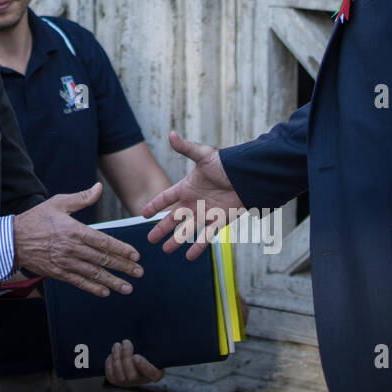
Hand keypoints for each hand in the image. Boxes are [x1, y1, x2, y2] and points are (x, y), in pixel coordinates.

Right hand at [13, 182, 142, 296]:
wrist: (12, 240)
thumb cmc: (36, 219)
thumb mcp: (58, 203)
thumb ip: (81, 198)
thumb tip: (98, 188)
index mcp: (74, 230)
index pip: (103, 242)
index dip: (121, 249)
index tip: (135, 255)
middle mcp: (72, 248)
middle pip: (102, 259)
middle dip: (123, 267)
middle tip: (139, 272)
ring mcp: (65, 262)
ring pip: (93, 273)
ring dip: (113, 281)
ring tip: (128, 288)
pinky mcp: (58, 273)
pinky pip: (79, 282)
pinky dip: (93, 288)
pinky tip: (105, 292)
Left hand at [104, 339, 163, 386]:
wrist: (134, 353)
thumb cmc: (147, 348)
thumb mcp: (153, 347)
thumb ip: (152, 343)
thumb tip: (153, 328)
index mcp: (156, 374)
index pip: (151, 373)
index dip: (143, 366)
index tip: (136, 357)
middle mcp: (142, 381)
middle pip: (132, 376)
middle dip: (126, 357)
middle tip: (126, 342)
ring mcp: (128, 383)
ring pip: (120, 375)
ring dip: (117, 358)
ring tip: (117, 345)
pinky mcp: (116, 381)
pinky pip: (110, 375)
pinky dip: (110, 363)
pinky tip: (113, 354)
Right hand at [143, 131, 242, 259]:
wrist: (247, 176)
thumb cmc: (226, 164)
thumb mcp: (203, 155)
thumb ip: (186, 148)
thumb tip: (171, 134)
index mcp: (186, 187)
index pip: (166, 198)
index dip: (154, 205)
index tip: (143, 214)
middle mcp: (194, 202)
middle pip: (173, 218)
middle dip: (161, 229)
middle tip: (149, 240)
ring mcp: (205, 213)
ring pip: (187, 230)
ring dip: (176, 240)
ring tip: (166, 250)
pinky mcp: (219, 221)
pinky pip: (206, 236)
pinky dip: (198, 246)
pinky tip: (190, 257)